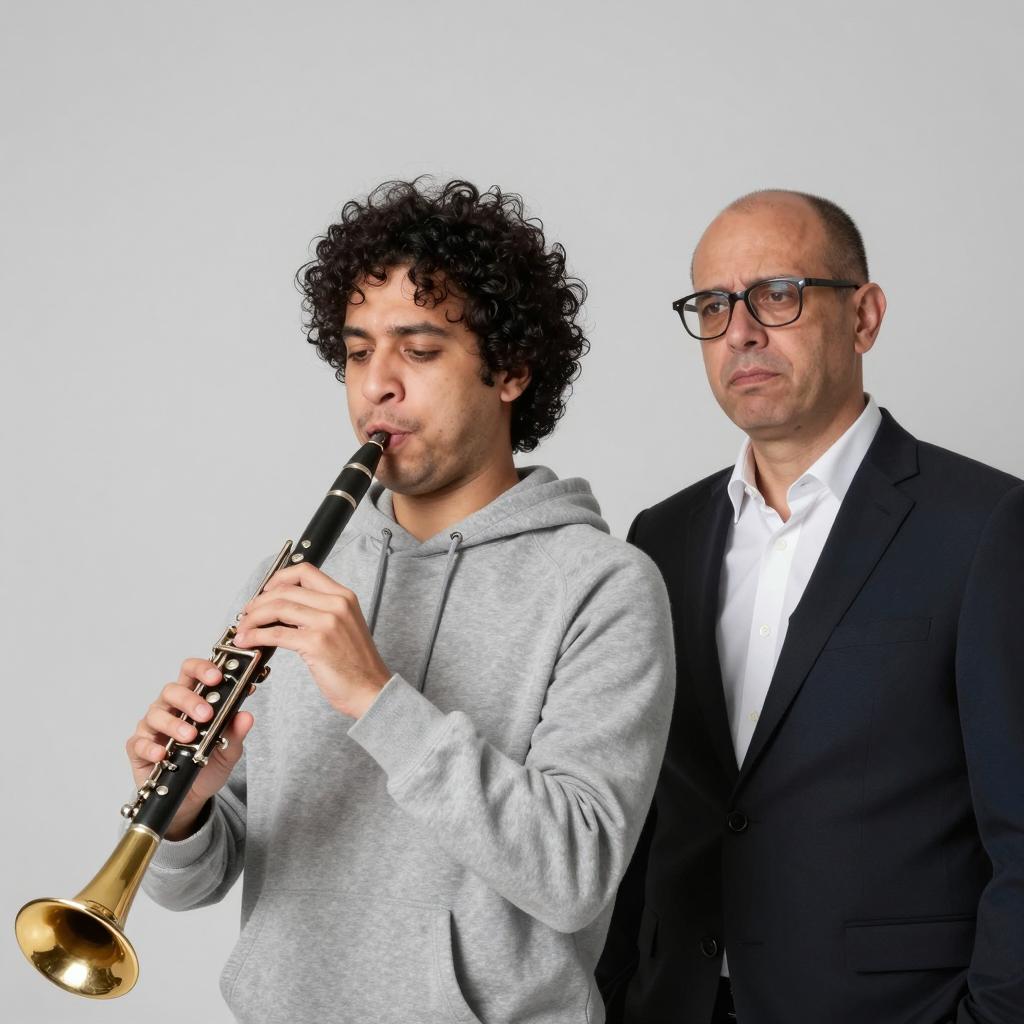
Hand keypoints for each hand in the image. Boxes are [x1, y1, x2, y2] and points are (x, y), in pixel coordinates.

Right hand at [125, 657, 253, 839]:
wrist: (192, 797)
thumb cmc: (208, 765)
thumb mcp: (229, 750)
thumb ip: (236, 732)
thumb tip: (246, 715)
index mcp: (192, 700)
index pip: (192, 673)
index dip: (202, 669)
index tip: (217, 677)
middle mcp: (170, 709)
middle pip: (172, 690)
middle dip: (190, 700)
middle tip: (206, 714)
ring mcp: (152, 727)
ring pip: (156, 714)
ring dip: (174, 724)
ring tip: (190, 736)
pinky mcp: (138, 748)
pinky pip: (139, 742)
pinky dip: (151, 747)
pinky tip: (163, 754)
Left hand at [233, 563, 390, 718]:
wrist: (370, 689)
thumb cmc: (356, 664)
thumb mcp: (344, 625)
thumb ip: (320, 610)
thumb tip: (283, 607)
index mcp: (344, 596)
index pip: (305, 571)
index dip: (278, 578)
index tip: (265, 591)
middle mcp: (337, 604)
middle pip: (285, 590)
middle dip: (258, 602)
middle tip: (247, 614)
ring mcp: (327, 623)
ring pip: (277, 608)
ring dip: (252, 619)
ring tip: (243, 629)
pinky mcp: (316, 643)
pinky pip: (276, 634)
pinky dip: (255, 636)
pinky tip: (249, 641)